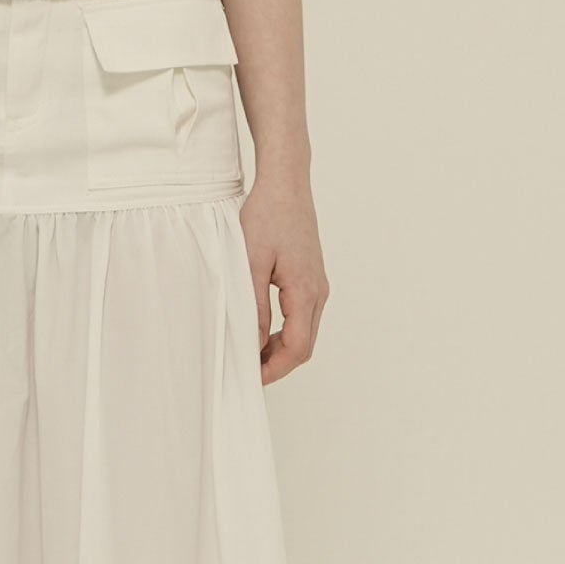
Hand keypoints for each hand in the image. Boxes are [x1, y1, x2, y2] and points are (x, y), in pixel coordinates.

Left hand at [241, 169, 326, 383]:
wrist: (286, 185)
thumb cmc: (267, 217)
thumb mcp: (250, 263)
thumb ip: (252, 307)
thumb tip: (252, 345)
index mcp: (305, 292)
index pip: (296, 348)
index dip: (273, 369)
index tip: (249, 378)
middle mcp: (318, 292)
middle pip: (304, 346)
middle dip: (276, 364)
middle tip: (245, 371)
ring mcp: (318, 285)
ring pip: (304, 332)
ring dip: (279, 348)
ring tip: (248, 351)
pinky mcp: (312, 277)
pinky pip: (302, 316)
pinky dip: (283, 331)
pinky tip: (259, 328)